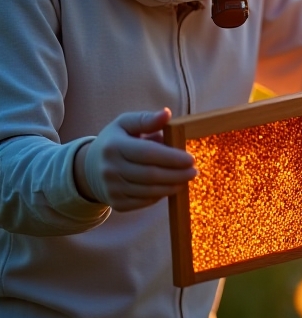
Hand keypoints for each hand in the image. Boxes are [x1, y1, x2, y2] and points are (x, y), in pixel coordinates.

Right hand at [74, 108, 196, 211]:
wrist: (90, 169)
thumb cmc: (115, 142)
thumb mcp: (125, 124)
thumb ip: (146, 120)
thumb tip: (166, 114)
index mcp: (114, 146)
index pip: (148, 153)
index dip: (172, 158)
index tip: (191, 159)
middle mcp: (110, 169)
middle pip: (151, 175)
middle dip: (177, 174)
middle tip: (194, 172)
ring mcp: (112, 188)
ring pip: (150, 191)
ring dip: (172, 186)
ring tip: (186, 179)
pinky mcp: (117, 203)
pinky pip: (145, 201)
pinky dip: (161, 195)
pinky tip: (170, 187)